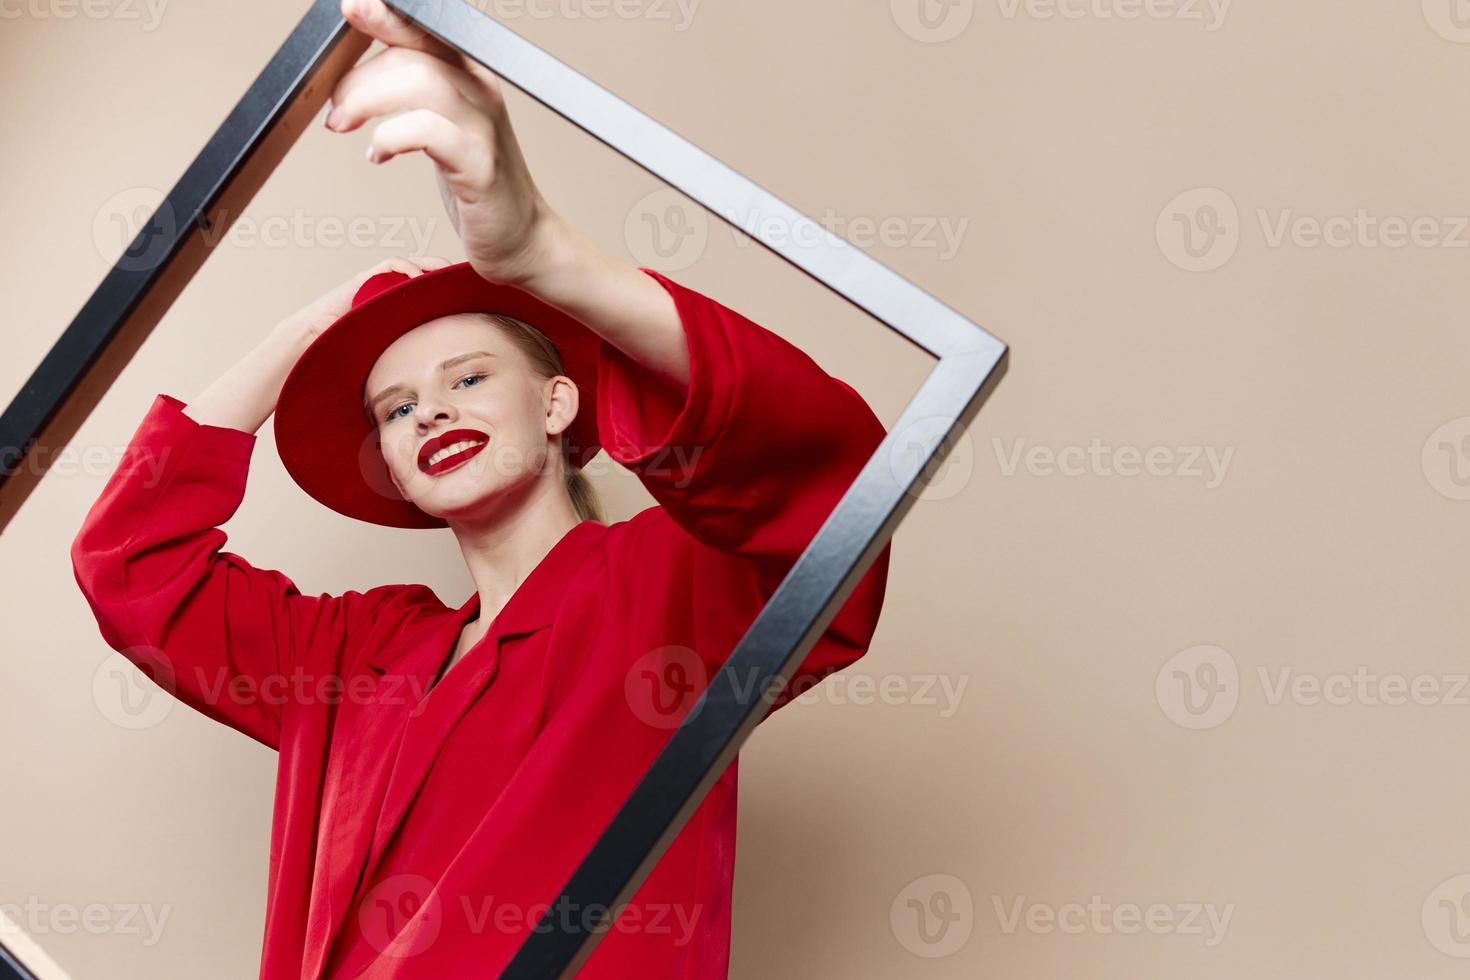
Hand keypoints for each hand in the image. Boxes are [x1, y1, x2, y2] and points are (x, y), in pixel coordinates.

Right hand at [272, 255, 450, 342]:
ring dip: (430, 264)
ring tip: (447, 270)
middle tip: (464, 276)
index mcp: (398, 302)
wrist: (317, 338)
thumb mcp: (390, 344)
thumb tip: (435, 368)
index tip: (467, 292)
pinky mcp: (365, 278)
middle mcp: (389, 288)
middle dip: (444, 271)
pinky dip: (406, 267)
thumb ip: (408, 347)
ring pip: (410, 264)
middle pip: (424, 271)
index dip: (447, 286)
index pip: (428, 287)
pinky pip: (390, 265)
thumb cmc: (350, 345)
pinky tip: (418, 275)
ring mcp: (377, 281)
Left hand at [326, 0, 559, 286]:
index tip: (350, 10)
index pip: (424, 28)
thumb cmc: (475, 179)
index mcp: (470, 73)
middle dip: (358, 77)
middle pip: (413, 54)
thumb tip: (354, 70)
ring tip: (343, 124)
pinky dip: (390, 138)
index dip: (386, 16)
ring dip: (367, 100)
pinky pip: (428, 131)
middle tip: (333, 108)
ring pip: (421, 82)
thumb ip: (409, 88)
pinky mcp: (480, 164)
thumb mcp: (441, 123)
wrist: (520, 235)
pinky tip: (377, 155)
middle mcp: (481, 90)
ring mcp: (483, 126)